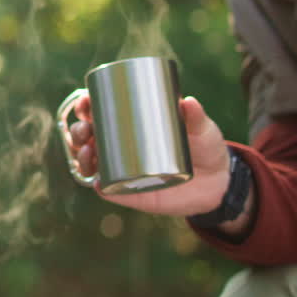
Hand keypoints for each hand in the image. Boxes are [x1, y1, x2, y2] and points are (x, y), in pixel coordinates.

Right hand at [66, 95, 231, 216]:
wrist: (218, 183)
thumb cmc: (206, 148)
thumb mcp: (203, 129)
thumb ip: (196, 116)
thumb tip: (188, 102)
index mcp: (132, 126)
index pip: (101, 114)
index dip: (87, 107)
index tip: (85, 102)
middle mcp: (123, 149)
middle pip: (90, 138)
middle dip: (78, 132)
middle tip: (86, 130)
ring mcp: (126, 171)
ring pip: (93, 164)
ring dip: (83, 157)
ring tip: (89, 151)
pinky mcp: (134, 193)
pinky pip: (111, 191)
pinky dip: (101, 187)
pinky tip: (97, 182)